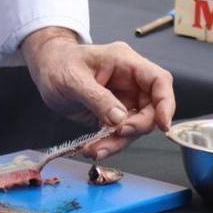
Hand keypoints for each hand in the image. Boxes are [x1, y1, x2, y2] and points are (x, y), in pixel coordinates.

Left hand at [22, 27, 174, 158]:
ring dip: (118, 142)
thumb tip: (120, 119)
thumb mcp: (73, 79)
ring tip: (94, 150)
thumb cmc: (59, 64)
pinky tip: (93, 148)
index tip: (162, 125)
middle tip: (116, 135)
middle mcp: (129, 81)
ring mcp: (123, 99)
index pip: (158, 80)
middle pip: (150, 108)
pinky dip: (109, 144)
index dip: (166, 102)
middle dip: (136, 127)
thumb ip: (97, 98)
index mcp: (125, 62)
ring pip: (135, 126)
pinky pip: (119, 133)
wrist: (46, 70)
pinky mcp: (113, 114)